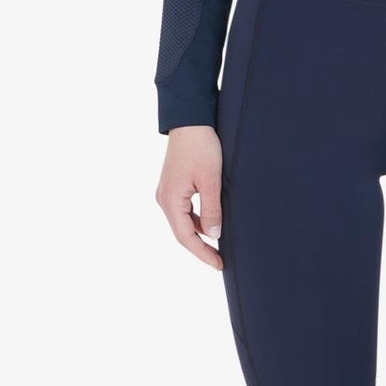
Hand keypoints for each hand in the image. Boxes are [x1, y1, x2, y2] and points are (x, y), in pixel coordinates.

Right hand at [156, 125, 224, 270]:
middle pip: (182, 232)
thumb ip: (212, 209)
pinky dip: (198, 219)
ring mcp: (167, 193)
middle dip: (201, 247)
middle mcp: (164, 199)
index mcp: (170, 200)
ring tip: (220, 244)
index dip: (202, 253)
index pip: (186, 237)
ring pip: (184, 221)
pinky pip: (185, 210)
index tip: (219, 264)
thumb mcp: (211, 180)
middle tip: (220, 260)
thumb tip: (213, 235)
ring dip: (200, 232)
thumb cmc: (201, 147)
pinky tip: (213, 221)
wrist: (190, 121)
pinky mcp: (173, 186)